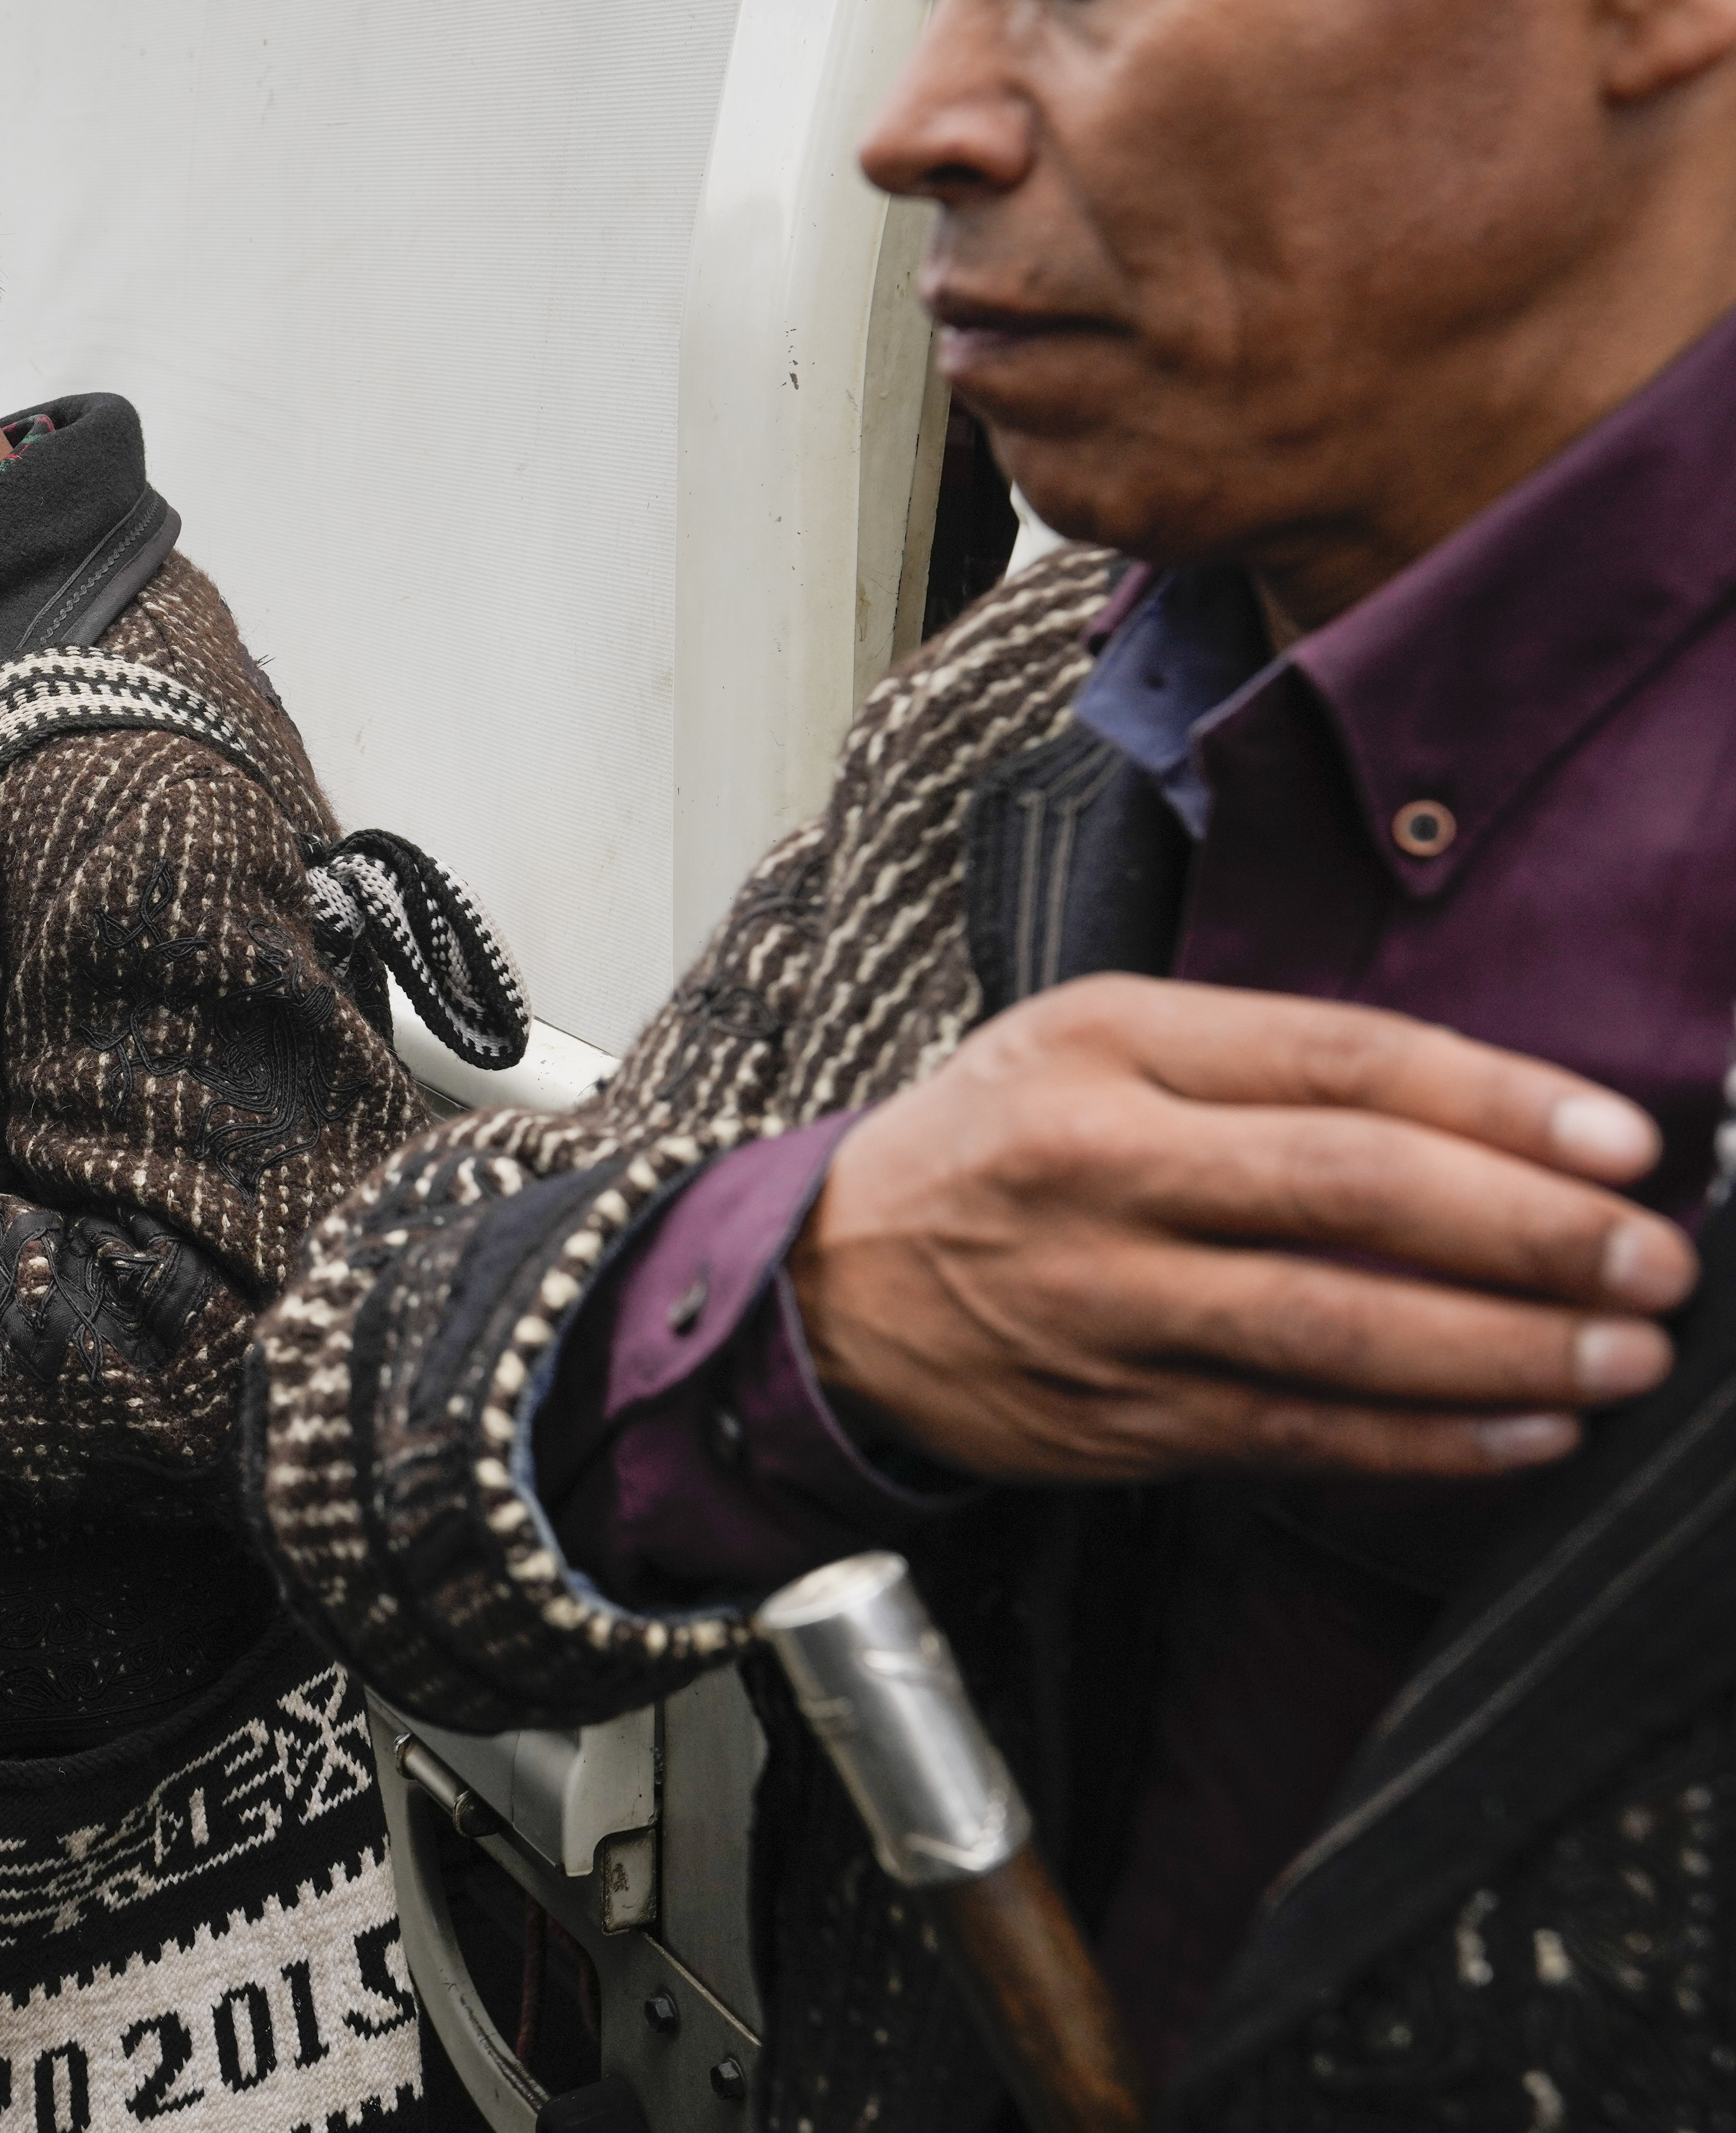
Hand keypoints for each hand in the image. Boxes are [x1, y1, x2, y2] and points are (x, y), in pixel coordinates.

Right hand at [792, 975, 1697, 1485]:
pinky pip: (1297, 1433)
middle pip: (1349, 1191)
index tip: (1624, 1144)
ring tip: (1626, 1352)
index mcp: (1108, 1047)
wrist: (830, 1282)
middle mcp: (1101, 1167)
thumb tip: (1484, 1115)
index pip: (1340, 1061)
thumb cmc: (994, 1146)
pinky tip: (1527, 1429)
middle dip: (1530, 1231)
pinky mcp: (1114, 1412)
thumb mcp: (1098, 1043)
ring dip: (1505, 1349)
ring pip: (1335, 1329)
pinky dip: (1428, 1440)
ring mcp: (1104, 1300)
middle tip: (1655, 1257)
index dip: (1499, 1101)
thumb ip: (1264, 1064)